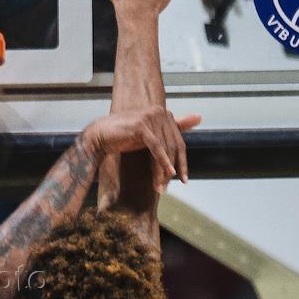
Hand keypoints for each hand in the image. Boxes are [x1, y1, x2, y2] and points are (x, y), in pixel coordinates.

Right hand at [82, 109, 201, 191]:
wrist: (99, 137)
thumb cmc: (123, 137)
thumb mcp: (150, 137)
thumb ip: (172, 130)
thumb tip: (199, 117)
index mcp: (163, 113)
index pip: (178, 142)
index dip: (182, 162)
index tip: (184, 180)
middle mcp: (160, 112)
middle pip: (173, 146)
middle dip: (171, 169)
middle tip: (167, 187)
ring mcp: (151, 117)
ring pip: (165, 149)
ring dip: (163, 171)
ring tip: (160, 187)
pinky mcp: (142, 125)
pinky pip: (156, 148)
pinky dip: (161, 162)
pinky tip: (165, 175)